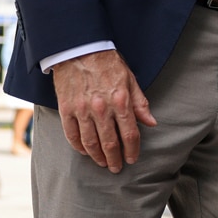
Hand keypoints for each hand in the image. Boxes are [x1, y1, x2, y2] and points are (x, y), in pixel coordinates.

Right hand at [52, 50, 156, 172]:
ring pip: (90, 142)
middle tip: (117, 168)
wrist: (79, 49)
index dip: (132, 150)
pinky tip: (85, 152)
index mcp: (120, 100)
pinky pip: (72, 135)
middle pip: (110, 142)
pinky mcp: (66, 109)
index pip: (129, 133)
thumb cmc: (107, 62)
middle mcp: (102, 108)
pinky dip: (79, 147)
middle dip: (115, 159)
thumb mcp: (130, 79)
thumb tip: (151, 122)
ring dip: (97, 157)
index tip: (132, 158)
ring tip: (103, 163)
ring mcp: (82, 110)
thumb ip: (140, 102)